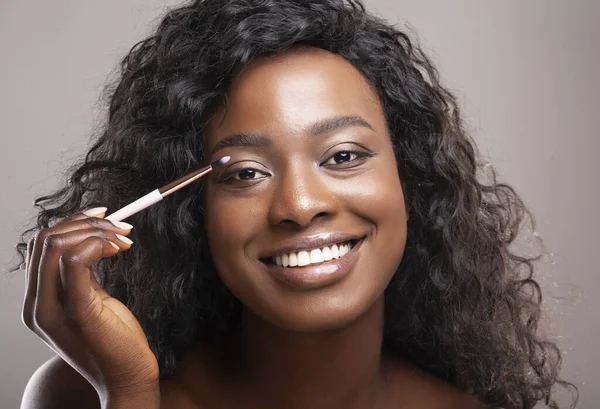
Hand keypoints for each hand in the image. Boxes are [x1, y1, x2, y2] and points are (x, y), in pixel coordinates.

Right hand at [21, 207, 159, 399]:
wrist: (127, 377)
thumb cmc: (114, 338)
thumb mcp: (91, 301)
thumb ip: (81, 276)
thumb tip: (89, 242)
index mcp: (38, 301)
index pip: (41, 246)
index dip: (73, 222)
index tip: (105, 217)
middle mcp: (37, 305)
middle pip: (46, 240)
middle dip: (87, 223)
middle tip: (122, 228)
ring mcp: (53, 310)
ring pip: (57, 245)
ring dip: (97, 232)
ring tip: (125, 240)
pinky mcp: (78, 311)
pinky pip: (75, 262)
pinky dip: (97, 244)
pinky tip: (117, 249)